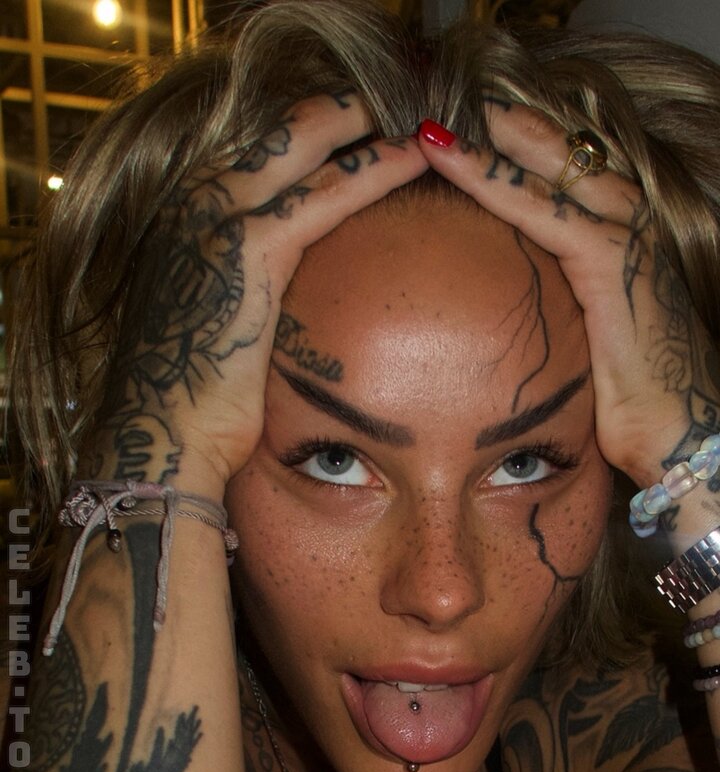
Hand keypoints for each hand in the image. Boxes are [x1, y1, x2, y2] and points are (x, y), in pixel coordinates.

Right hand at [97, 94, 427, 490]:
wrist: (161, 433)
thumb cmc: (189, 393)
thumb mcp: (212, 319)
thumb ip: (243, 286)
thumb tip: (284, 292)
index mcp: (188, 215)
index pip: (264, 151)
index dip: (317, 132)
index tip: (364, 125)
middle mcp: (196, 201)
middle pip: (284, 131)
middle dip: (346, 112)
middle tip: (401, 104)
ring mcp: (217, 219)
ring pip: (305, 147)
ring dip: (366, 129)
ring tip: (419, 120)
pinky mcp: (248, 250)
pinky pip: (323, 196)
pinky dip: (371, 170)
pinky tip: (409, 157)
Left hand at [417, 107, 719, 489]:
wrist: (677, 427)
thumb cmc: (629, 394)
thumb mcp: (584, 335)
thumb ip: (555, 305)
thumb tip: (505, 311)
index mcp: (619, 237)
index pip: (564, 175)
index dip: (517, 150)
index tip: (463, 137)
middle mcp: (627, 222)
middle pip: (559, 154)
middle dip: (502, 128)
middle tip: (440, 110)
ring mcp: (624, 234)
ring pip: (548, 169)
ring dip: (488, 146)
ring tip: (434, 128)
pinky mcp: (612, 259)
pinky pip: (543, 208)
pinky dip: (495, 181)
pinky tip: (454, 163)